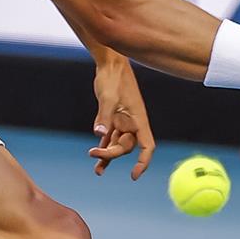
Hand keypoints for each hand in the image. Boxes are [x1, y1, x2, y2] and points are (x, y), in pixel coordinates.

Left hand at [87, 57, 155, 178]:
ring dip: (107, 156)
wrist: (109, 63)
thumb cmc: (113, 77)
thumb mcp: (108, 96)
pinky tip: (95, 156)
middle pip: (126, 147)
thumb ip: (104, 116)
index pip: (147, 146)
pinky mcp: (112, 118)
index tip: (134, 175)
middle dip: (112, 154)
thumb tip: (100, 134)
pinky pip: (109, 137)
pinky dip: (103, 147)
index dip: (143, 162)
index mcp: (138, 119)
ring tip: (97, 171)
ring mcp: (122, 121)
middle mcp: (132, 123)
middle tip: (92, 153)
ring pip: (117, 144)